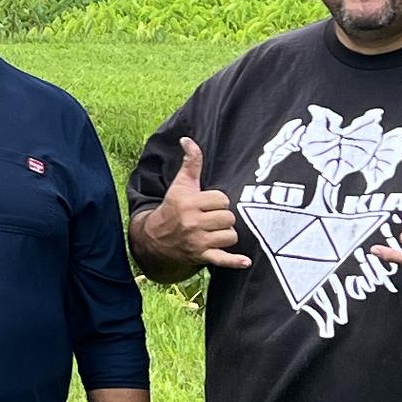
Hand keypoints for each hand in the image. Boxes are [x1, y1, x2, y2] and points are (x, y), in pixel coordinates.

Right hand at [143, 137, 250, 274]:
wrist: (155, 238)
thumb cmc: (173, 207)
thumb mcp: (180, 184)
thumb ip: (190, 162)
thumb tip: (187, 139)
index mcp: (189, 203)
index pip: (221, 199)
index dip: (219, 201)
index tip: (209, 204)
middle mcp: (193, 223)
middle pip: (228, 218)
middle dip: (224, 218)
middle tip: (213, 218)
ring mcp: (198, 242)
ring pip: (229, 236)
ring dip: (227, 234)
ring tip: (216, 232)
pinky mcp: (201, 256)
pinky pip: (222, 260)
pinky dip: (234, 261)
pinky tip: (246, 261)